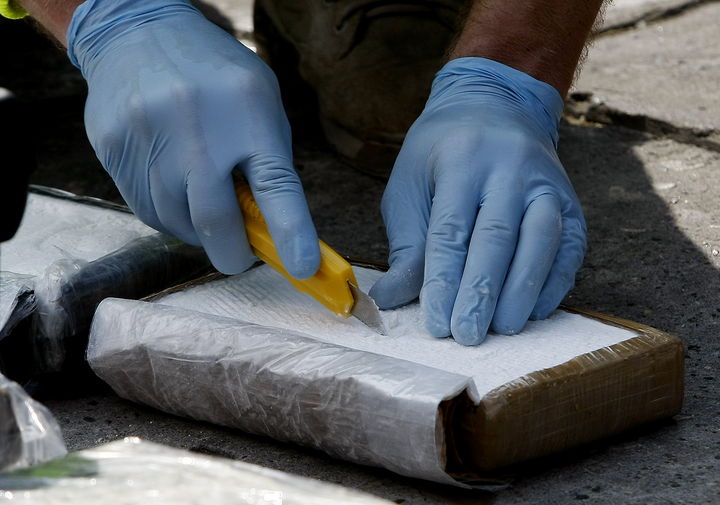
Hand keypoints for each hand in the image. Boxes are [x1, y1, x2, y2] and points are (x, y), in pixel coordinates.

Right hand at [67, 0, 319, 276]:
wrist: (137, 33)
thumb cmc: (214, 78)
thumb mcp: (259, 104)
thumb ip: (268, 163)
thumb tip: (275, 232)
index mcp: (248, 111)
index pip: (276, 185)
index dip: (291, 233)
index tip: (302, 267)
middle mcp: (197, 126)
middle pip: (216, 219)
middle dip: (233, 253)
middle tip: (240, 255)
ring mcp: (150, 137)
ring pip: (177, 222)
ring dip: (198, 230)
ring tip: (202, 201)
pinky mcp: (115, 149)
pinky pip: (146, 210)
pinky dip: (169, 215)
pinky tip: (174, 188)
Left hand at [370, 57, 585, 344]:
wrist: (494, 106)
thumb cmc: (440, 155)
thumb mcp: (410, 185)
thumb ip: (406, 244)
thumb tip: (390, 298)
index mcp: (460, 161)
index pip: (451, 230)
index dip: (444, 280)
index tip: (437, 323)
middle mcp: (509, 168)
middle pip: (498, 238)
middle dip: (482, 292)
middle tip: (468, 335)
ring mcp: (545, 182)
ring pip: (541, 240)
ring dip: (523, 290)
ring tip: (503, 328)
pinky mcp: (570, 199)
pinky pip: (570, 245)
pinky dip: (554, 281)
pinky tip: (535, 310)